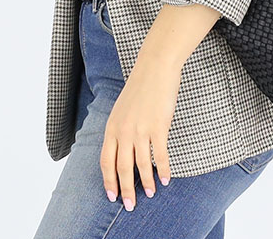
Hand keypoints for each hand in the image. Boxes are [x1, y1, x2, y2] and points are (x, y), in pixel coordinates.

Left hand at [100, 53, 180, 209]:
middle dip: (125, 190)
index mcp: (112, 127)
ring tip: (151, 194)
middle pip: (122, 168)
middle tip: (130, 205)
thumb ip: (120, 129)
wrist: (155, 67)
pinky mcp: (158, 126)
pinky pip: (160, 155)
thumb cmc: (141, 86)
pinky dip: (163, 169)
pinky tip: (166, 179)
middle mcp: (123, 131)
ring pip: (141, 165)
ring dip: (146, 183)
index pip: (106, 161)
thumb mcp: (122, 109)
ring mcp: (140, 129)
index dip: (109, 181)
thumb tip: (123, 150)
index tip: (112, 196)